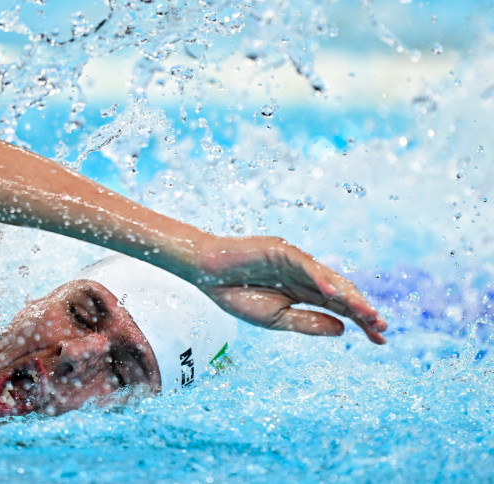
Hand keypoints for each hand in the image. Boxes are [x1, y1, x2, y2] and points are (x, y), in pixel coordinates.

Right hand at [196, 236, 386, 343]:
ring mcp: (295, 261)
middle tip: (382, 326)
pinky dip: (319, 278)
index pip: (339, 307)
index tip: (380, 339)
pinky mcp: (282, 250)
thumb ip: (308, 323)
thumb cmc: (236, 295)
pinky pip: (305, 265)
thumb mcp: (276, 319)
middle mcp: (305, 275)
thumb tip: (344, 329)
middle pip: (341, 293)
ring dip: (349, 295)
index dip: (360, 321)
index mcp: (303, 292)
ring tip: (367, 313)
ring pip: (329, 278)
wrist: (207, 274)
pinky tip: (333, 294)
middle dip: (362, 309)